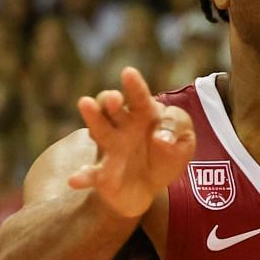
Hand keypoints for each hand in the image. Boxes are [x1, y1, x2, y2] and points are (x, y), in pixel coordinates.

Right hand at [70, 66, 195, 219]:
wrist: (150, 186)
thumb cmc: (167, 154)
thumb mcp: (184, 140)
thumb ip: (178, 128)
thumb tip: (162, 138)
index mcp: (144, 113)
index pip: (139, 97)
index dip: (134, 86)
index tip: (128, 73)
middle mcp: (122, 126)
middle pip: (111, 108)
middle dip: (110, 101)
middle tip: (114, 98)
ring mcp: (110, 147)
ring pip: (99, 130)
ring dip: (93, 118)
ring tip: (85, 104)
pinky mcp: (102, 173)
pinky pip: (91, 174)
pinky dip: (82, 176)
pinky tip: (75, 180)